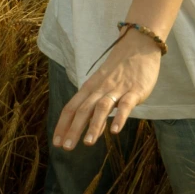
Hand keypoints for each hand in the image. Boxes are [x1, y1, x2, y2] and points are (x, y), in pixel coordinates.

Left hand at [53, 31, 162, 148]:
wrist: (138, 46)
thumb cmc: (120, 70)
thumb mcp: (104, 88)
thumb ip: (98, 111)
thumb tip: (94, 133)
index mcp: (89, 89)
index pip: (71, 108)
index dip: (63, 125)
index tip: (56, 143)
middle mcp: (100, 89)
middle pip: (83, 110)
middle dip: (73, 129)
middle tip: (66, 147)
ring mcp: (117, 89)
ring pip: (102, 108)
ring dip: (94, 126)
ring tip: (88, 143)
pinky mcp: (134, 90)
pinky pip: (126, 105)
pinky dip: (120, 117)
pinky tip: (115, 131)